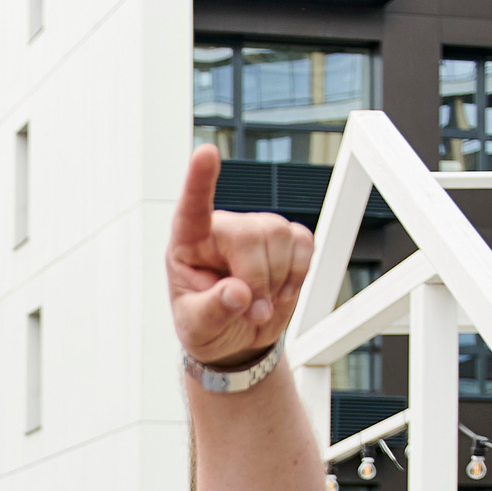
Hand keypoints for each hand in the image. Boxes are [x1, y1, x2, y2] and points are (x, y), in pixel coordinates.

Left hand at [167, 144, 312, 369]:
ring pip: (281, 236)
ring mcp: (255, 228)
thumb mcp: (198, 328)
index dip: (199, 181)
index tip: (205, 153)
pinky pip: (304, 243)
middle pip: (251, 235)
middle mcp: (222, 229)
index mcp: (187, 244)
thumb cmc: (208, 327)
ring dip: (278, 280)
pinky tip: (281, 290)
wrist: (238, 337)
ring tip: (262, 304)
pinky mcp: (285, 237)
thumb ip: (213, 311)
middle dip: (258, 279)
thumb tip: (237, 293)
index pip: (191, 208)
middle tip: (254, 312)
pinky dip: (298, 273)